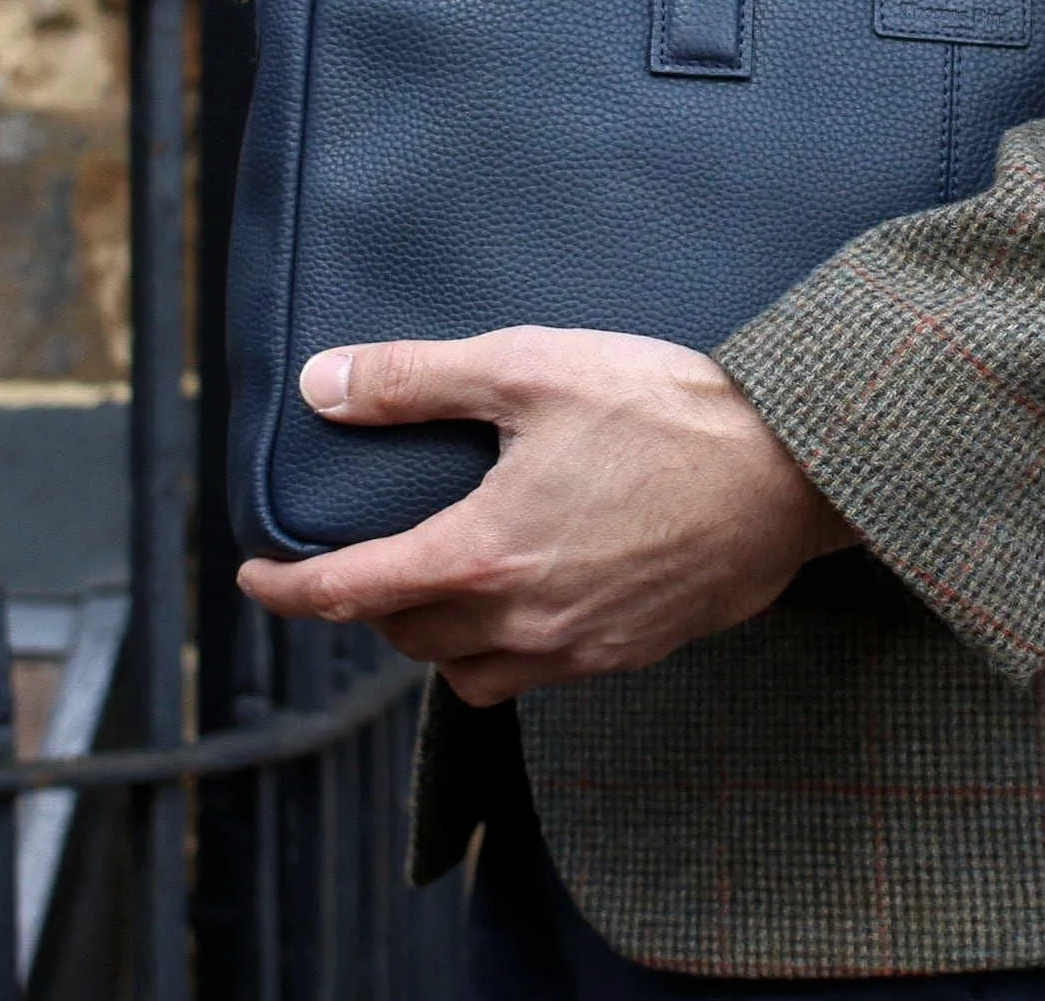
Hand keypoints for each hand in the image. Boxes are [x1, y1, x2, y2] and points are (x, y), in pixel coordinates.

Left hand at [237, 326, 857, 706]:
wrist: (790, 471)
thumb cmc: (667, 412)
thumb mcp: (532, 370)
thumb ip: (419, 381)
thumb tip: (324, 386)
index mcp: (481, 553)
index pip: (349, 592)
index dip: (287, 591)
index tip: (255, 579)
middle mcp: (520, 620)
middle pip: (407, 638)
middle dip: (371, 604)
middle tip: (366, 559)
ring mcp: (579, 648)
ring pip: (470, 674)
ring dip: (439, 637)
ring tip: (447, 585)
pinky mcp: (631, 653)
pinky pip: (541, 674)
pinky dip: (510, 648)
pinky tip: (532, 596)